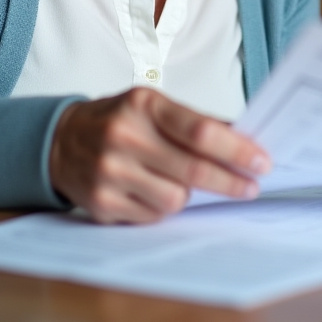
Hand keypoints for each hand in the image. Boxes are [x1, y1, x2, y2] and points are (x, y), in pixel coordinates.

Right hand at [49, 88, 269, 223]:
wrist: (61, 141)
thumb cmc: (121, 119)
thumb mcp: (154, 105)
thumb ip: (194, 122)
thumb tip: (243, 143)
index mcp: (145, 105)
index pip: (200, 130)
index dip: (236, 150)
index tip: (261, 162)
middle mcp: (125, 136)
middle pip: (193, 169)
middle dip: (229, 181)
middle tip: (251, 186)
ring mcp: (110, 172)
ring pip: (175, 199)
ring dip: (188, 195)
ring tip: (177, 180)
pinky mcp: (101, 203)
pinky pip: (152, 216)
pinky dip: (161, 207)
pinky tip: (151, 190)